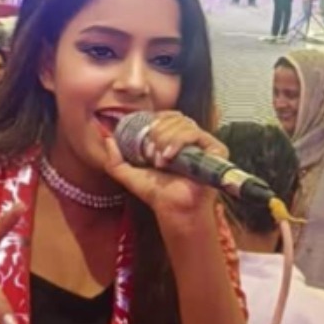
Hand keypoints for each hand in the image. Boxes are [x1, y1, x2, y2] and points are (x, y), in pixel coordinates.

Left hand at [102, 111, 225, 231]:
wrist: (174, 209)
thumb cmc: (158, 194)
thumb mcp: (129, 174)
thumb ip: (115, 158)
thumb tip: (106, 137)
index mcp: (175, 139)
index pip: (167, 115)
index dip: (155, 119)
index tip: (145, 135)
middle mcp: (192, 139)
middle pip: (174, 117)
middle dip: (157, 132)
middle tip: (151, 154)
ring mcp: (205, 143)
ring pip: (183, 123)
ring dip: (165, 139)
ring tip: (160, 160)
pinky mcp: (216, 149)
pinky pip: (194, 133)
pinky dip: (178, 142)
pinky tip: (169, 157)